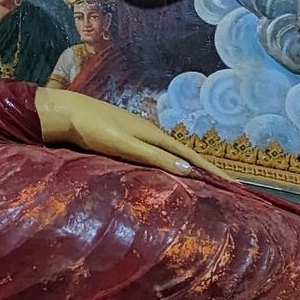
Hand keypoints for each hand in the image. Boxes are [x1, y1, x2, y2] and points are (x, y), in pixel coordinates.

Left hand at [36, 88, 223, 178]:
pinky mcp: (124, 140)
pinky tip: (166, 171)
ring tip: (205, 182)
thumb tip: (188, 171)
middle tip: (227, 186)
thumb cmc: (93, 128)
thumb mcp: (125, 145)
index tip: (234, 183)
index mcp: (154, 136)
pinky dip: (168, 164)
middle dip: (206, 169)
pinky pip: (155, 155)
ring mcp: (137, 136)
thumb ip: (154, 157)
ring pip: (170, 155)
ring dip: (188, 167)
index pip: (191, 156)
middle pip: (184, 155)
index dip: (212, 170)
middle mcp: (150, 134)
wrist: (65, 113)